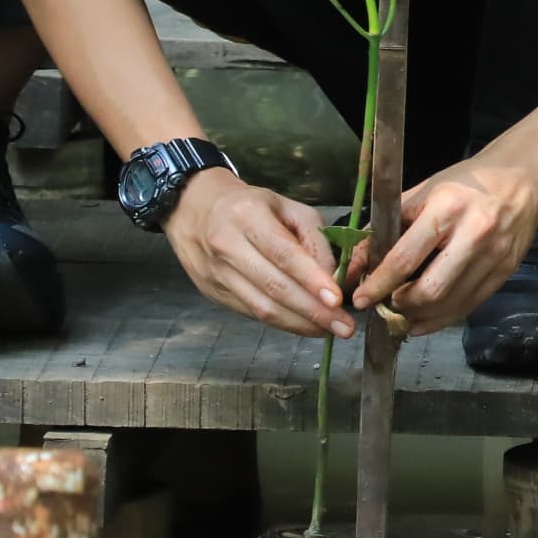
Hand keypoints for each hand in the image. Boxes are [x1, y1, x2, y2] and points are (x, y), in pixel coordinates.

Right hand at [168, 167, 351, 337]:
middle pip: (274, 286)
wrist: (193, 210)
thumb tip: (333, 277)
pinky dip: (282, 323)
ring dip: (300, 324)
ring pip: (262, 307)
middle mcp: (228, 246)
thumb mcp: (287, 207)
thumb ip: (313, 238)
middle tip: (344, 326)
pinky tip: (304, 325)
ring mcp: (217, 273)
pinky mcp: (213, 293)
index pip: (283, 253)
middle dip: (313, 311)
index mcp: (247, 216)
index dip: (311, 279)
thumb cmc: (250, 207)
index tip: (337, 299)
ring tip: (330, 330)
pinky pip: (252, 313)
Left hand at [355, 152, 537, 336]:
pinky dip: (444, 318)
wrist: (522, 178)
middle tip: (386, 305)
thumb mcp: (424, 192)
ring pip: (450, 303)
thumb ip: (388, 227)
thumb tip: (354, 264)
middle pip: (430, 289)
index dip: (379, 284)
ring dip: (420, 316)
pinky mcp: (507, 270)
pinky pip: (470, 305)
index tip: (360, 299)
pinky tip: (426, 320)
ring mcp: (494, 255)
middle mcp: (474, 233)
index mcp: (446, 208)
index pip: (405, 258)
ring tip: (403, 314)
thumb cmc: (466, 183)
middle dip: (401, 305)